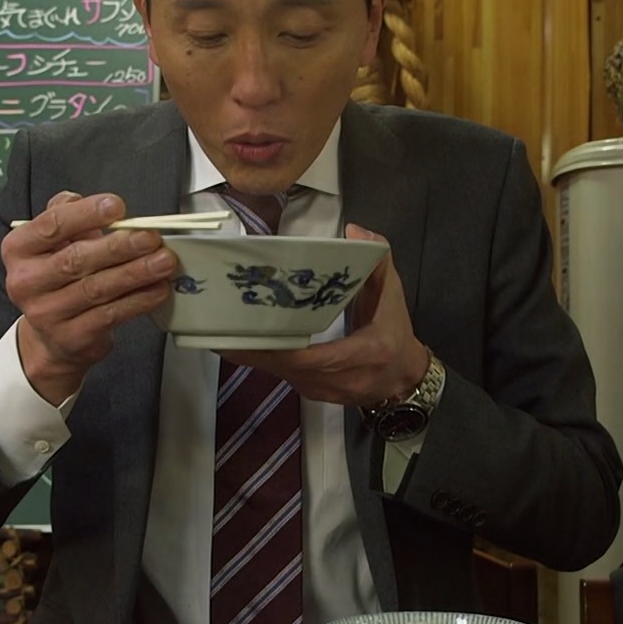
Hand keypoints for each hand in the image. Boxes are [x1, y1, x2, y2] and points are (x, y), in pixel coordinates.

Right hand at [5, 191, 174, 402]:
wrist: (51, 337)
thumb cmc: (57, 278)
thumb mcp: (53, 242)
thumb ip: (68, 214)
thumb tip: (93, 201)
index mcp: (18, 249)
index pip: (51, 225)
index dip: (85, 214)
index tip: (116, 207)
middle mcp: (25, 282)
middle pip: (76, 259)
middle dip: (119, 247)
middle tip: (150, 237)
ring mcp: (46, 313)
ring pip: (97, 288)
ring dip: (136, 273)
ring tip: (163, 261)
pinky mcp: (72, 337)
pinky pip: (111, 315)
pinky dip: (139, 300)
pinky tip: (158, 288)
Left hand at [219, 224, 429, 406]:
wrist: (402, 379)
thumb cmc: (395, 333)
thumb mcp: (392, 294)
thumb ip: (377, 261)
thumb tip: (353, 231)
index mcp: (365, 354)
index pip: (316, 357)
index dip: (283, 348)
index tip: (255, 329)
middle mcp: (341, 379)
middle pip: (288, 367)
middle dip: (253, 348)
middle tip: (221, 326)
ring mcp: (323, 390)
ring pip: (280, 374)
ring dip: (251, 355)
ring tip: (220, 333)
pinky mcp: (311, 392)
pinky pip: (281, 375)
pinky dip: (261, 359)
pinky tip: (238, 343)